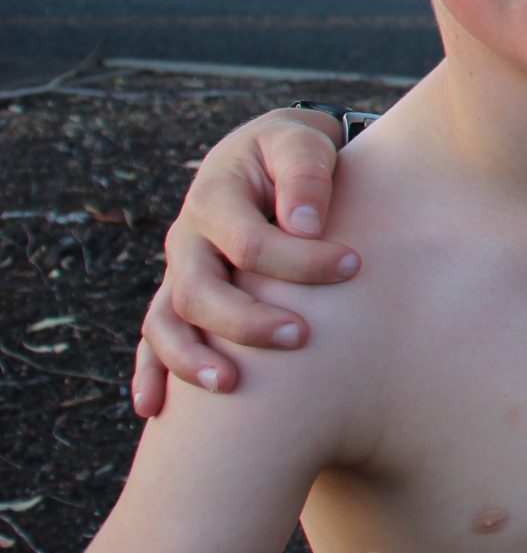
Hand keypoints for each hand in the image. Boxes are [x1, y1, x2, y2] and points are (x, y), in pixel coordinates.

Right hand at [131, 108, 356, 415]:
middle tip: (301, 337)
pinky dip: (150, 372)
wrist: (266, 155)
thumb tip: (305, 225)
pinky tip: (154, 409)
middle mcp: (188, 239)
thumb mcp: (300, 143)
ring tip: (229, 386)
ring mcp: (179, 271)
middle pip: (198, 292)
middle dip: (246, 321)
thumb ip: (305, 174)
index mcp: (215, 198)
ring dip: (191, 358)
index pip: (250, 243)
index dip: (300, 260)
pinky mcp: (181, 295)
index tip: (352, 265)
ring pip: (165, 323)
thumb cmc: (292, 152)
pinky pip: (153, 337)